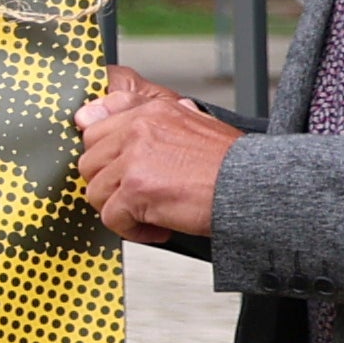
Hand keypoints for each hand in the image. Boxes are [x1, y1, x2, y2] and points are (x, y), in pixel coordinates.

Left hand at [75, 67, 239, 245]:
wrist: (254, 187)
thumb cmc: (229, 164)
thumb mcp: (191, 123)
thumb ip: (148, 117)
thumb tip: (96, 113)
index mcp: (151, 111)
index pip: (94, 127)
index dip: (104, 157)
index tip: (118, 172)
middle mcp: (138, 130)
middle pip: (89, 162)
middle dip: (110, 185)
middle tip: (138, 197)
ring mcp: (134, 159)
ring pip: (95, 192)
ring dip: (120, 209)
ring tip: (151, 213)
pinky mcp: (136, 190)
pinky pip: (111, 218)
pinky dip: (134, 231)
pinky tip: (158, 227)